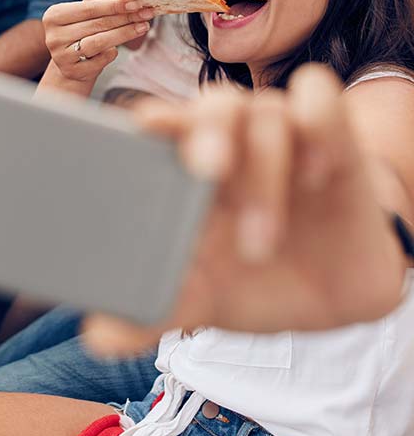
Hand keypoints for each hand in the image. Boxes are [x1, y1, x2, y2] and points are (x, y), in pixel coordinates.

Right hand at [42, 0, 154, 85]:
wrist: (72, 63)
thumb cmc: (82, 30)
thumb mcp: (89, 10)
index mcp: (55, 15)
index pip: (89, 8)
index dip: (114, 5)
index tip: (137, 2)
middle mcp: (54, 35)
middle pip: (96, 24)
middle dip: (125, 18)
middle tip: (146, 14)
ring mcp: (61, 55)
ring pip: (98, 42)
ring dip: (124, 33)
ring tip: (143, 27)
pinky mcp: (72, 71)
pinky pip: (99, 60)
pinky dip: (111, 53)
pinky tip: (117, 48)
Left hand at [83, 64, 407, 352]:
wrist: (327, 295)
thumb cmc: (249, 279)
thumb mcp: (203, 297)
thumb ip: (157, 307)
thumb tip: (100, 336)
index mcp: (190, 165)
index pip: (167, 122)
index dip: (155, 119)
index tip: (142, 128)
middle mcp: (233, 138)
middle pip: (217, 104)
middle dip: (209, 131)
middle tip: (207, 171)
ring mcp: (283, 134)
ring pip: (268, 111)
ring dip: (264, 174)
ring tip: (259, 243)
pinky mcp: (335, 138)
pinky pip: (321, 99)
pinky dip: (316, 124)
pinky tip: (313, 175)